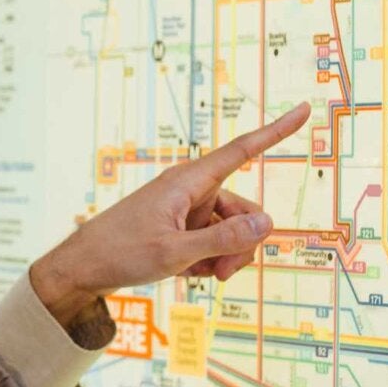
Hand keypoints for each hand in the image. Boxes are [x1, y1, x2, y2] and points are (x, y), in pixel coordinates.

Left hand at [30, 102, 310, 326]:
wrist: (84, 267)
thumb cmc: (121, 253)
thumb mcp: (175, 253)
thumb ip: (223, 240)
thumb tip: (267, 222)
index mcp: (189, 181)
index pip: (241, 151)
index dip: (275, 132)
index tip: (303, 110)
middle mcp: (192, 189)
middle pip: (245, 210)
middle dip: (243, 244)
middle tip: (223, 274)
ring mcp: (187, 209)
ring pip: (232, 231)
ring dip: (225, 257)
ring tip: (202, 276)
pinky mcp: (182, 226)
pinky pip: (214, 242)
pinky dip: (208, 260)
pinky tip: (187, 272)